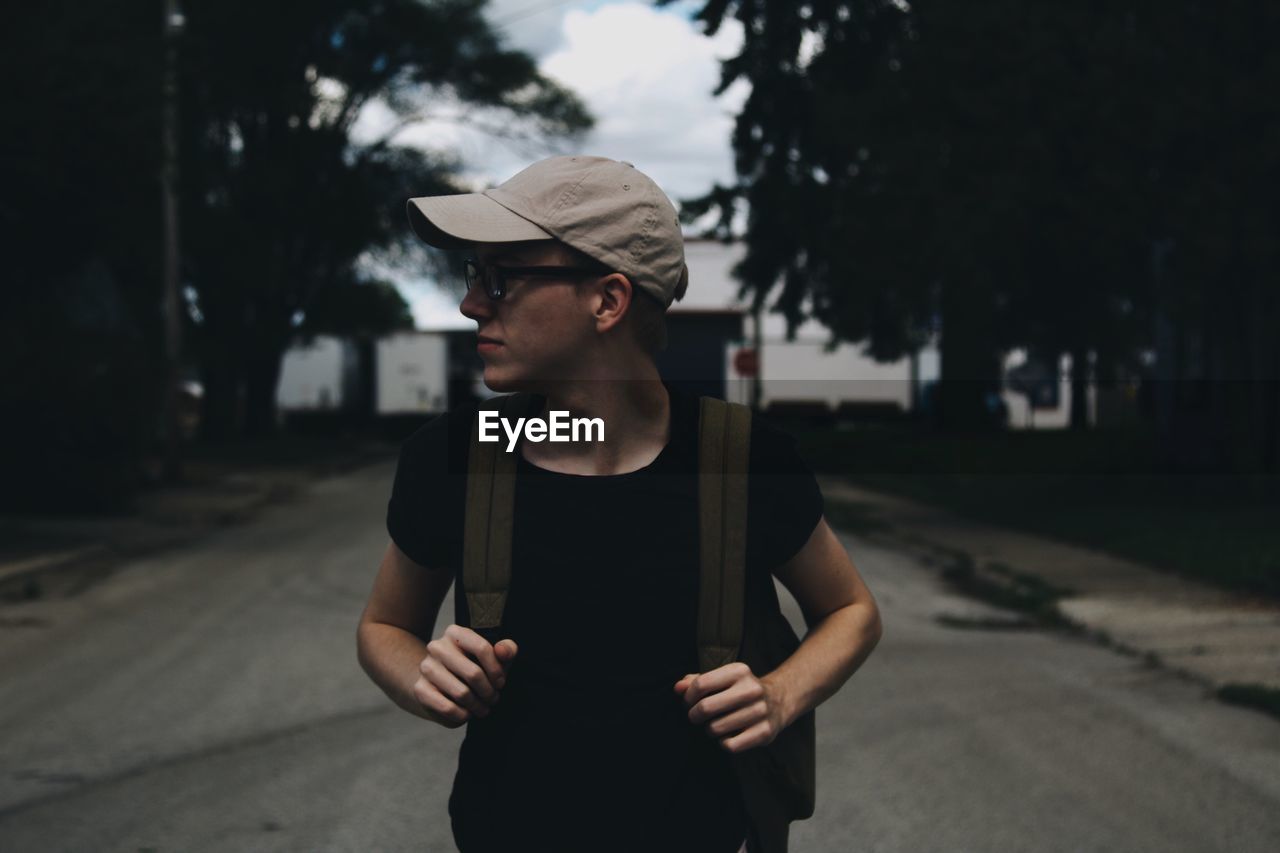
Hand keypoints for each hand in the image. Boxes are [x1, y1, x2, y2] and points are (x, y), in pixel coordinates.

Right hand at [413, 624, 517, 727]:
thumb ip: (505, 650)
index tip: (500, 683)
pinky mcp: (420, 689)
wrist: (436, 683)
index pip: (482, 648)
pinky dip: (462, 715)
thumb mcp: (491, 657)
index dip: (497, 670)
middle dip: (489, 692)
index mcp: (455, 632)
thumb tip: (503, 651)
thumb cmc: (470, 667)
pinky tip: (467, 713)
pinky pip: (447, 708)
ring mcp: (426, 667)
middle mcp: (437, 647)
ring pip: (462, 693)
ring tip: (483, 708)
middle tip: (493, 699)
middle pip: (473, 673)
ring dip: (478, 706)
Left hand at [674, 663, 788, 752]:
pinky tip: (727, 735)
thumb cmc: (739, 690)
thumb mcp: (722, 679)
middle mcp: (751, 689)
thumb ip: (697, 681)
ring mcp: (760, 711)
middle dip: (693, 716)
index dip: (688, 697)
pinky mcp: (764, 732)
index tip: (688, 703)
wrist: (778, 701)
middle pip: (705, 708)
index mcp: (739, 671)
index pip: (701, 684)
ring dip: (709, 730)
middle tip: (695, 717)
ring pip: (715, 728)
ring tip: (715, 725)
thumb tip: (677, 688)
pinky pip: (729, 745)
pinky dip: (723, 743)